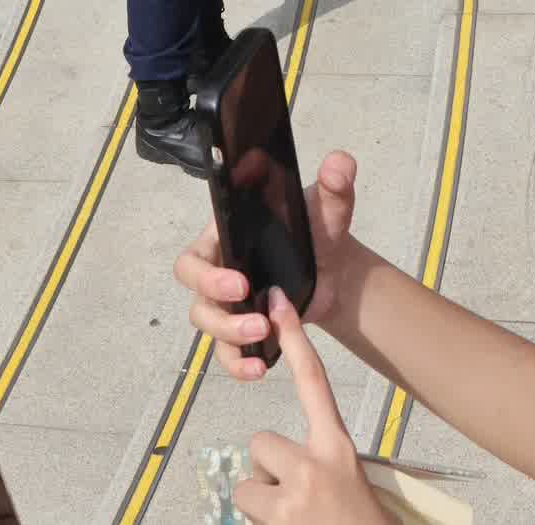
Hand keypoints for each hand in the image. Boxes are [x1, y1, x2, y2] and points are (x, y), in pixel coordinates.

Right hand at [177, 150, 366, 380]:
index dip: (205, 273)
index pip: (194, 257)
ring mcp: (228, 304)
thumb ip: (334, 186)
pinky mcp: (242, 331)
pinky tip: (261, 370)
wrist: (335, 269)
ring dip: (230, 337)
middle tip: (253, 314)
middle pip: (194, 295)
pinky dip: (239, 365)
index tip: (240, 282)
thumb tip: (340, 164)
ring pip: (208, 326)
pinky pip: (227, 353)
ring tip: (266, 336)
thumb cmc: (318, 231)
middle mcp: (219, 270)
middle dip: (218, 309)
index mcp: (226, 238)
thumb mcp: (327, 208)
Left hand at [230, 297, 386, 524]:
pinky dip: (258, 518)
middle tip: (292, 494)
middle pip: (262, 440)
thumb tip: (275, 461)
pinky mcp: (280, 515)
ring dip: (263, 498)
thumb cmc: (356, 520)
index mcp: (337, 446)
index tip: (279, 303)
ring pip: (250, 478)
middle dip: (268, 468)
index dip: (295, 339)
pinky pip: (245, 504)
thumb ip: (315, 458)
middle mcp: (318, 462)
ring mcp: (297, 490)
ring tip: (291, 515)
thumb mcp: (344, 477)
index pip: (313, 381)